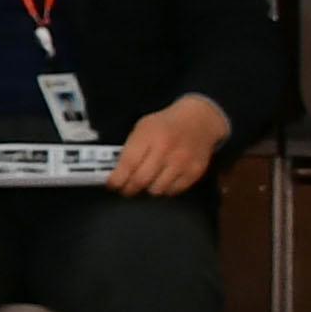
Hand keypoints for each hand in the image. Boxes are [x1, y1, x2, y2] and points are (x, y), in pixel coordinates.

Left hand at [109, 95, 228, 198]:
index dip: (117, 179)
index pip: (128, 163)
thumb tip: (117, 172)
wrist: (199, 120)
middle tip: (126, 189)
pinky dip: (165, 189)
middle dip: (129, 188)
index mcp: (149, 135)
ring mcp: (182, 162)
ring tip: (146, 181)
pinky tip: (163, 179)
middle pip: (141, 180)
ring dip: (148, 188)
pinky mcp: (194, 172)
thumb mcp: (143, 127)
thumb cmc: (165, 125)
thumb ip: (130, 148)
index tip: (112, 185)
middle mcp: (166, 150)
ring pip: (157, 189)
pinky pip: (173, 191)